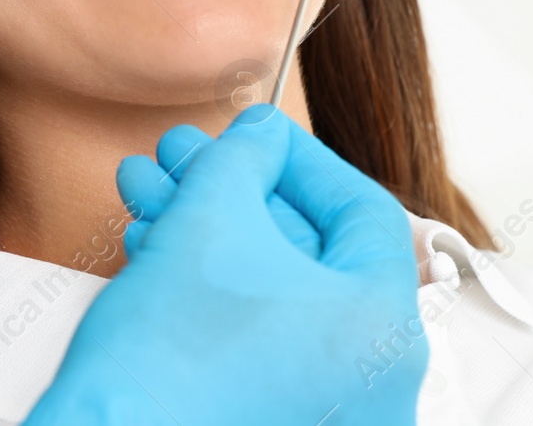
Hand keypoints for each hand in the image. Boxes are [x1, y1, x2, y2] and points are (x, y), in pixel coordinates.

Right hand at [22, 105, 425, 425]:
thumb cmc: (165, 355)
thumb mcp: (210, 217)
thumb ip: (246, 156)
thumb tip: (261, 137)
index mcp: (384, 332)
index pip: (362, 212)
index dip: (299, 157)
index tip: (254, 135)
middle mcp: (373, 385)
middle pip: (307, 251)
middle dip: (232, 190)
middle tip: (183, 157)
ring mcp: (324, 413)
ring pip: (270, 292)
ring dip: (206, 229)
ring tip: (148, 192)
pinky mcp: (272, 424)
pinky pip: (254, 338)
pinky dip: (210, 288)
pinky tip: (152, 247)